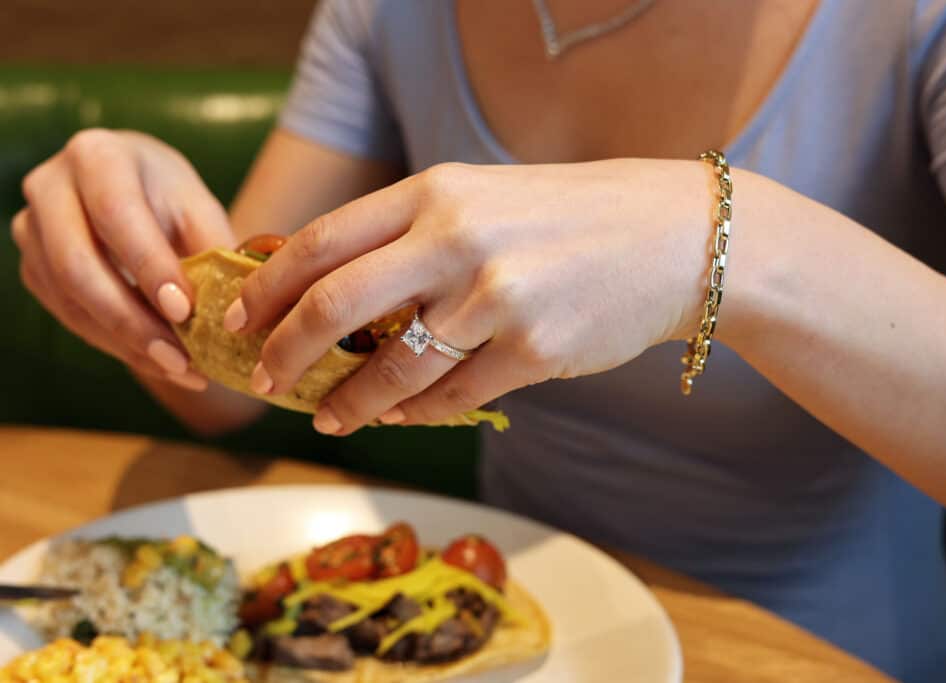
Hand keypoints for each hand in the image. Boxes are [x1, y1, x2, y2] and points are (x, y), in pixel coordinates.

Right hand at [12, 129, 232, 388]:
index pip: (116, 213)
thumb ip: (211, 250)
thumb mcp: (198, 209)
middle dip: (133, 320)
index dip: (148, 266)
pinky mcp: (33, 268)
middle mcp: (50, 187)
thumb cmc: (170, 197)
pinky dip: (116, 345)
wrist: (132, 190)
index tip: (183, 311)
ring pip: (70, 299)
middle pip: (79, 265)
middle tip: (181, 359)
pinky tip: (159, 362)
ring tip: (181, 369)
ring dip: (127, 343)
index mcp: (97, 156)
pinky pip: (69, 317)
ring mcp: (32, 231)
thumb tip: (229, 312)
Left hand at [227, 160, 717, 433]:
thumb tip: (337, 295)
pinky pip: (451, 396)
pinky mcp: (533, 349)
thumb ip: (412, 235)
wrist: (672, 238)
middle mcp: (457, 239)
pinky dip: (418, 411)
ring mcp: (495, 297)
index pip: (323, 241)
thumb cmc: (571, 218)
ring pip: (392, 367)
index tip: (241, 320)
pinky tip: (404, 414)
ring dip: (351, 401)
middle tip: (265, 379)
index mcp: (435, 192)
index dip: (269, 286)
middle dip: (286, 350)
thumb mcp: (483, 198)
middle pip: (336, 304)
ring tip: (333, 417)